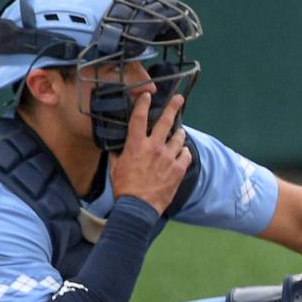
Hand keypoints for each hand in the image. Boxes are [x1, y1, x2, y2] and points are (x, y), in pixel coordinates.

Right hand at [110, 92, 190, 214]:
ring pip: (179, 137)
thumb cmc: (124, 188)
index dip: (142, 104)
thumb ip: (117, 155)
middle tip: (179, 99)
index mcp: (136, 145)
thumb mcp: (115, 168)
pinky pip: (186, 154)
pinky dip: (184, 152)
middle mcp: (154, 147)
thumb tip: (115, 148)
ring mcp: (168, 156)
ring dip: (179, 134)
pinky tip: (182, 154)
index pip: (138, 119)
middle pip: (166, 121)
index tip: (147, 95)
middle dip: (173, 107)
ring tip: (179, 133)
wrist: (138, 207)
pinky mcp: (179, 168)